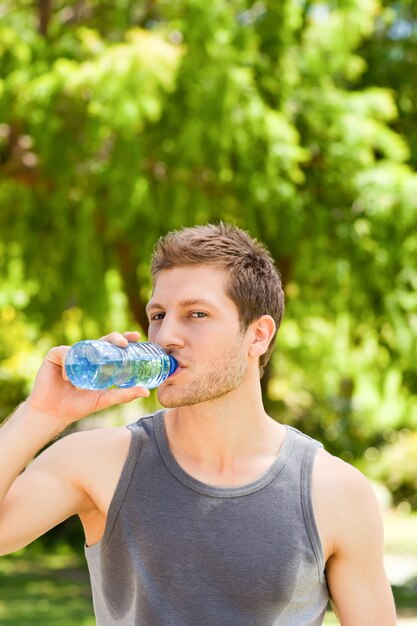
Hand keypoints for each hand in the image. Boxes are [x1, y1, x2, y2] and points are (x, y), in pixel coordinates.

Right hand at [26, 331, 149, 425]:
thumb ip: (124, 395)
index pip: (113, 347)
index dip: (124, 339)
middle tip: (124, 343)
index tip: (137, 337)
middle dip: (115, 337)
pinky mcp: (55, 355)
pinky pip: (65, 353)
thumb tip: (146, 392)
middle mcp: (86, 356)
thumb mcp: (105, 399)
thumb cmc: (78, 406)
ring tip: (94, 366)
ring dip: (91, 353)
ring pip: (84, 345)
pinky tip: (68, 378)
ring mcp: (71, 354)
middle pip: (102, 341)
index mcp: (98, 362)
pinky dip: (69, 364)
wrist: (53, 413)